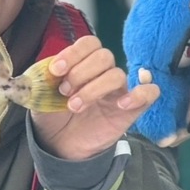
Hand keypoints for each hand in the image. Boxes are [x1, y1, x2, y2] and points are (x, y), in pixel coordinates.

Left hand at [30, 36, 160, 159]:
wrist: (60, 145)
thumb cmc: (52, 116)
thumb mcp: (39, 98)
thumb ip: (41, 82)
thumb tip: (43, 71)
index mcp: (82, 64)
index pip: (88, 44)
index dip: (74, 53)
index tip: (56, 70)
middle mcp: (102, 73)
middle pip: (104, 56)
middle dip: (81, 72)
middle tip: (64, 91)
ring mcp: (118, 90)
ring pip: (118, 74)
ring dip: (94, 89)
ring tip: (75, 106)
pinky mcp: (132, 109)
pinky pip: (150, 92)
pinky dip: (139, 94)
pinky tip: (121, 105)